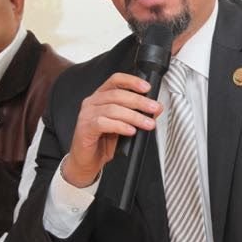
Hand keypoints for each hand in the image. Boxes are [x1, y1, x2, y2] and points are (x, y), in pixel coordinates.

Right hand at [63, 72, 161, 186]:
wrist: (87, 161)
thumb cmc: (103, 142)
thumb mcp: (124, 125)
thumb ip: (137, 114)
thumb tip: (156, 108)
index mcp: (101, 96)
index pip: (115, 80)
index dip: (132, 81)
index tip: (147, 87)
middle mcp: (92, 102)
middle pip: (117, 94)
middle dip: (139, 101)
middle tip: (153, 108)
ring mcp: (87, 114)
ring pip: (113, 109)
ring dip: (134, 116)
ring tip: (147, 124)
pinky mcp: (85, 128)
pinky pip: (103, 123)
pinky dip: (120, 126)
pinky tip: (130, 131)